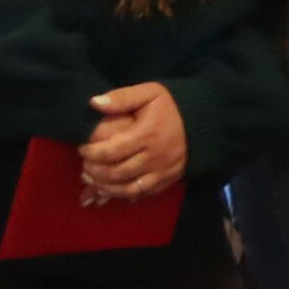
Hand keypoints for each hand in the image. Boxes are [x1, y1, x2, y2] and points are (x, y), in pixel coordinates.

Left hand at [79, 84, 187, 203]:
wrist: (206, 121)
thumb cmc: (172, 106)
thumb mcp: (149, 93)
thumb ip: (121, 98)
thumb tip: (93, 103)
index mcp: (146, 135)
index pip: (110, 151)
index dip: (91, 153)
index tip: (83, 149)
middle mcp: (154, 157)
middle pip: (116, 173)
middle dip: (94, 172)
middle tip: (85, 165)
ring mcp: (162, 172)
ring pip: (127, 189)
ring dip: (106, 188)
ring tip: (94, 180)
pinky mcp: (168, 180)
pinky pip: (142, 194)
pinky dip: (124, 195)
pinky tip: (113, 190)